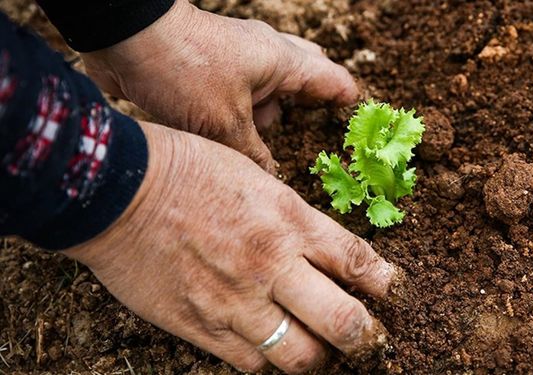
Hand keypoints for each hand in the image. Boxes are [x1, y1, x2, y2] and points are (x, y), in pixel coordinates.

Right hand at [63, 122, 392, 373]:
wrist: (117, 190)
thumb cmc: (187, 169)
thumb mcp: (255, 178)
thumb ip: (292, 219)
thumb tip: (322, 252)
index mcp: (289, 220)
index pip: (358, 262)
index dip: (387, 285)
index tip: (397, 294)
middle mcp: (271, 265)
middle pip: (344, 323)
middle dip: (367, 337)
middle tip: (371, 339)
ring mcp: (236, 302)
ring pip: (301, 357)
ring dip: (319, 356)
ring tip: (320, 348)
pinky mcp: (200, 327)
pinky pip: (251, 364)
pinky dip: (269, 362)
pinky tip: (271, 349)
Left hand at [80, 0, 358, 172]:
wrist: (125, 39)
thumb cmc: (183, 72)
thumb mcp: (224, 125)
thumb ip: (253, 155)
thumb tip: (272, 179)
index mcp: (282, 62)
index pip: (331, 79)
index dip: (348, 102)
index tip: (359, 123)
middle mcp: (265, 56)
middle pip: (304, 77)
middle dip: (310, 105)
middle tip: (317, 132)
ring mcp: (237, 60)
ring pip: (268, 90)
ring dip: (270, 116)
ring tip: (271, 147)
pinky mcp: (211, 69)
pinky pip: (240, 94)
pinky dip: (244, 116)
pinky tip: (236, 140)